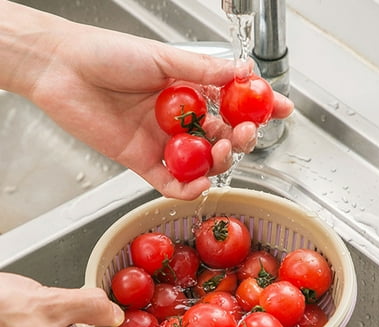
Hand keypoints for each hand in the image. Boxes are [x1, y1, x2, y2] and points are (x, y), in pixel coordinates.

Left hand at [3, 3, 293, 199]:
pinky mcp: (142, 161)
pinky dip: (187, 187)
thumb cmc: (109, 54)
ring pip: (201, 161)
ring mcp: (163, 141)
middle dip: (241, 137)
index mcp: (188, 89)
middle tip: (248, 134)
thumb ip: (204, 70)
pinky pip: (171, 182)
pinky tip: (200, 182)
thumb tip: (243, 72)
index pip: (232, 101)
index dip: (259, 106)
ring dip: (218, 162)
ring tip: (223, 154)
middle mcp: (179, 118)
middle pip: (222, 136)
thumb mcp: (164, 57)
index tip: (282, 109)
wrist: (63, 70)